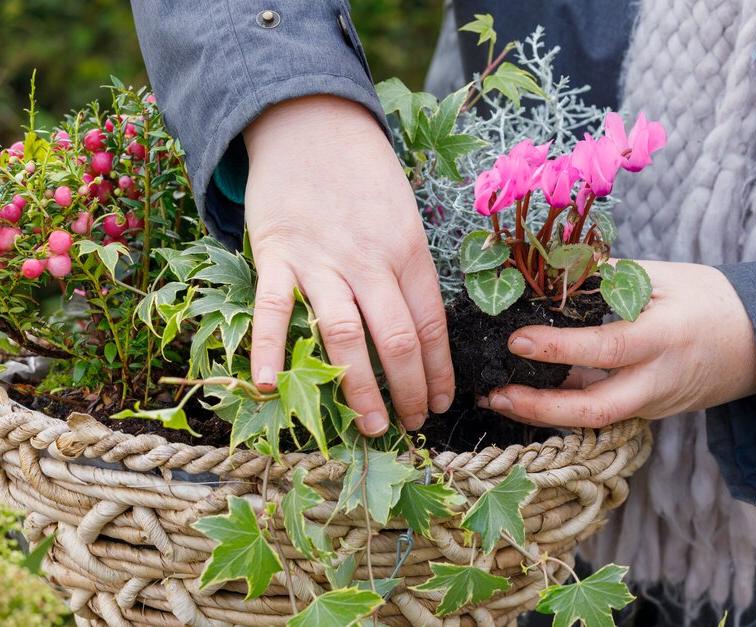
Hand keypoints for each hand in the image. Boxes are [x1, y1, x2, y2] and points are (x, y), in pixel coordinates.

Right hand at [243, 95, 453, 435]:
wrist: (311, 124)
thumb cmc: (364, 178)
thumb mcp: (404, 218)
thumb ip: (409, 271)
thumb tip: (420, 333)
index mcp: (409, 252)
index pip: (430, 326)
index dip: (437, 372)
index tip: (439, 404)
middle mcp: (371, 260)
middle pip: (396, 340)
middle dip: (407, 392)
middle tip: (409, 426)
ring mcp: (322, 259)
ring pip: (344, 335)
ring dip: (359, 388)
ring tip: (369, 426)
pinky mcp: (277, 253)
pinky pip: (273, 309)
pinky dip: (269, 349)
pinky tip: (268, 387)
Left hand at [479, 261, 755, 425]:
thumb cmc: (710, 301)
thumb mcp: (664, 276)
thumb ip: (608, 275)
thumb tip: (554, 266)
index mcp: (664, 338)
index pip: (605, 348)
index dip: (558, 349)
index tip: (517, 340)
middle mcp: (658, 380)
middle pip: (595, 411)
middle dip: (539, 408)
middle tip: (494, 393)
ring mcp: (654, 404)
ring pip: (593, 421)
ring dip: (543, 414)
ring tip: (499, 398)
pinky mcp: (649, 413)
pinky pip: (602, 414)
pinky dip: (564, 408)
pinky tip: (530, 397)